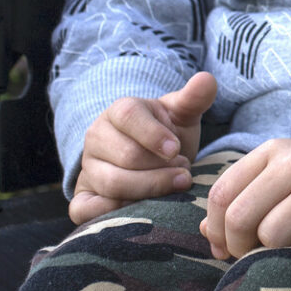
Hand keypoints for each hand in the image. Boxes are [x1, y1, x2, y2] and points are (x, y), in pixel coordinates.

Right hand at [70, 71, 216, 223]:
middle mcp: (96, 138)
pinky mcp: (83, 196)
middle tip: (184, 172)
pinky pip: (85, 209)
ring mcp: (88, 168)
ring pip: (113, 184)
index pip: (130, 117)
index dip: (155, 135)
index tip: (177, 150)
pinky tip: (142, 208)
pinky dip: (112, 211)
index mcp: (119, 112)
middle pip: (126, 157)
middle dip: (161, 169)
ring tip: (174, 185)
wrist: (148, 161)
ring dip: (150, 190)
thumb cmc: (167, 136)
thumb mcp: (181, 115)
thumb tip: (207, 79)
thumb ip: (194, 98)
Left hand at [200, 139, 290, 259]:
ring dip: (284, 251)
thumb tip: (206, 232)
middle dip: (244, 248)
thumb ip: (244, 199)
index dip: (219, 232)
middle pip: (242, 220)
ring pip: (274, 237)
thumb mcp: (285, 178)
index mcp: (275, 151)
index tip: (233, 246)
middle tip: (263, 252)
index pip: (222, 196)